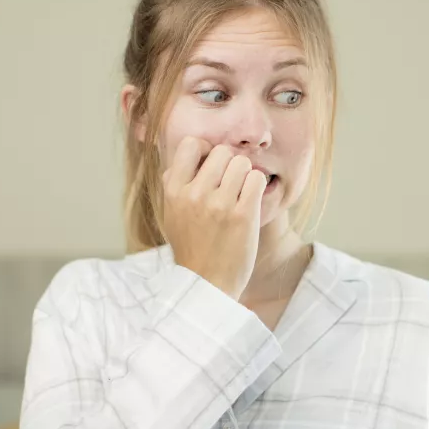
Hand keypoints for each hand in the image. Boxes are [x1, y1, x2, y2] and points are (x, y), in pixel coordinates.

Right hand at [162, 137, 267, 299]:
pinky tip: (250, 202)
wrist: (207, 284)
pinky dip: (257, 188)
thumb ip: (176, 182)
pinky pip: (257, 179)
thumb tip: (191, 152)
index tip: (211, 167)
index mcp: (173, 191)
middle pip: (222, 152)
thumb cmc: (191, 248)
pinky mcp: (242, 215)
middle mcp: (194, 194)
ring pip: (242, 163)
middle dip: (229, 165)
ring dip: (245, 176)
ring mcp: (219, 204)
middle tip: (229, 186)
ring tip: (239, 196)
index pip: (191, 144)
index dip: (205, 151)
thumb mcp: (171, 214)